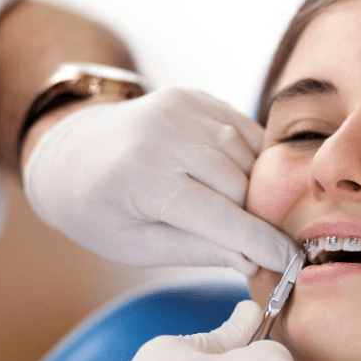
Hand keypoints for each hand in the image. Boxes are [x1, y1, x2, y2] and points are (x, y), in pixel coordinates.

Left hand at [21, 88, 296, 274]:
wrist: (70, 154)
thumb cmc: (101, 211)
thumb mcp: (137, 246)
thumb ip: (197, 251)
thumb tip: (253, 261)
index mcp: (141, 179)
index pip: (222, 217)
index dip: (262, 243)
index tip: (291, 262)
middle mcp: (164, 135)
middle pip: (241, 187)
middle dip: (249, 218)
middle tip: (243, 240)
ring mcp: (181, 110)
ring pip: (249, 160)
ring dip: (249, 189)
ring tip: (224, 206)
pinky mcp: (194, 98)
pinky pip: (246, 134)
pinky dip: (248, 161)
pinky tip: (226, 176)